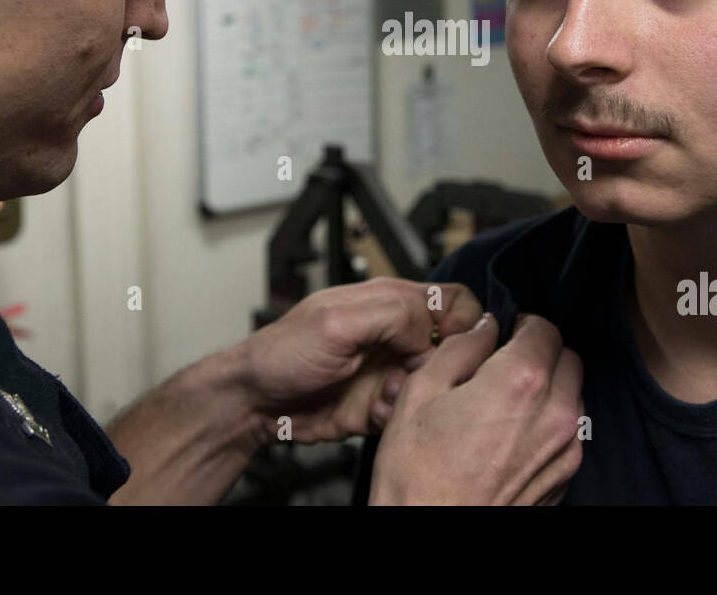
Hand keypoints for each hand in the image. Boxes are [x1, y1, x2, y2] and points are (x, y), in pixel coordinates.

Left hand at [237, 277, 482, 444]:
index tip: (447, 343)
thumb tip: (430, 332)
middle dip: (439, 364)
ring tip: (386, 394)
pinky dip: (397, 416)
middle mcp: (395, 335)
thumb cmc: (281, 352)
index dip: (462, 321)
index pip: (452, 300)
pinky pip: (411, 412)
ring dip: (416, 393)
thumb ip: (393, 315)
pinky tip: (373, 412)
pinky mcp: (382, 403)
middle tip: (411, 372)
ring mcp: (390, 370)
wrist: (254, 402)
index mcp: (390, 301)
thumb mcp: (337, 320)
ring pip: (435, 383)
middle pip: (451, 346)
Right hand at [369, 312, 584, 504]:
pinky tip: (508, 438)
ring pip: (571, 396)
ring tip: (502, 406)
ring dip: (547, 389)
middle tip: (502, 367)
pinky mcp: (564, 479)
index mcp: (521, 382)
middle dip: (539, 354)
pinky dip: (547, 425)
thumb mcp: (421, 390)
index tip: (502, 335)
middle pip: (567, 358)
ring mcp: (564, 450)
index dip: (520, 325)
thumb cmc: (418, 474)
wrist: (429, 533)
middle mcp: (555, 414)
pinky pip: (568, 434)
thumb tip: (484, 328)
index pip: (545, 327)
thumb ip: (460, 347)